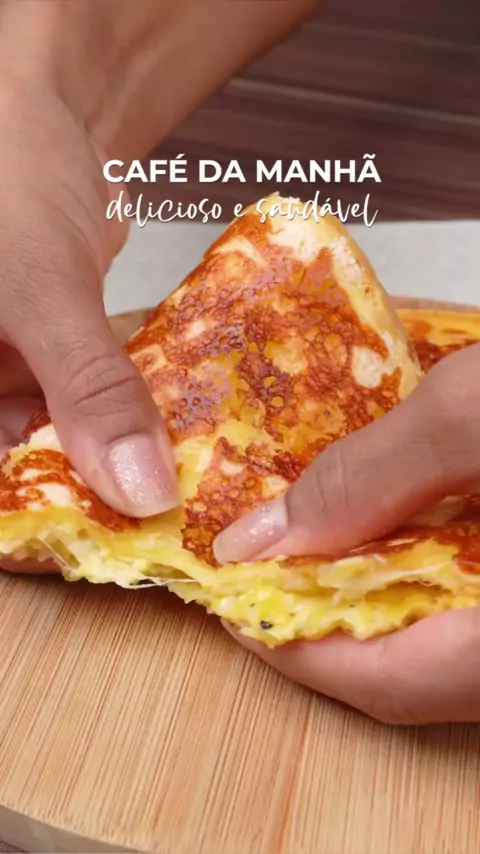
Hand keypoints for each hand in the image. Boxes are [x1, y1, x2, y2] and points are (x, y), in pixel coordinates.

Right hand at [0, 77, 176, 516]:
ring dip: (95, 461)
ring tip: (155, 494)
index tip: (76, 549)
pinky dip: (107, 419)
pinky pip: (67, 405)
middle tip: (136, 529)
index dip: (16, 522)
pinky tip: (150, 438)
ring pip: (37, 441)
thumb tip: (139, 492)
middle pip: (4, 463)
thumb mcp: (42, 287)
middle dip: (65, 495)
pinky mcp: (32, 356)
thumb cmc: (11, 176)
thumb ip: (88, 389)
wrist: (51, 110)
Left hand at [215, 343, 479, 723]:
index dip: (296, 648)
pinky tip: (401, 526)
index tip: (232, 601)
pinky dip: (426, 574)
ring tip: (321, 539)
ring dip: (375, 595)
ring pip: (449, 642)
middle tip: (268, 564)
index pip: (391, 683)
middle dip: (329, 621)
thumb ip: (370, 478)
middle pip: (416, 672)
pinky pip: (476, 607)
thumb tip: (261, 540)